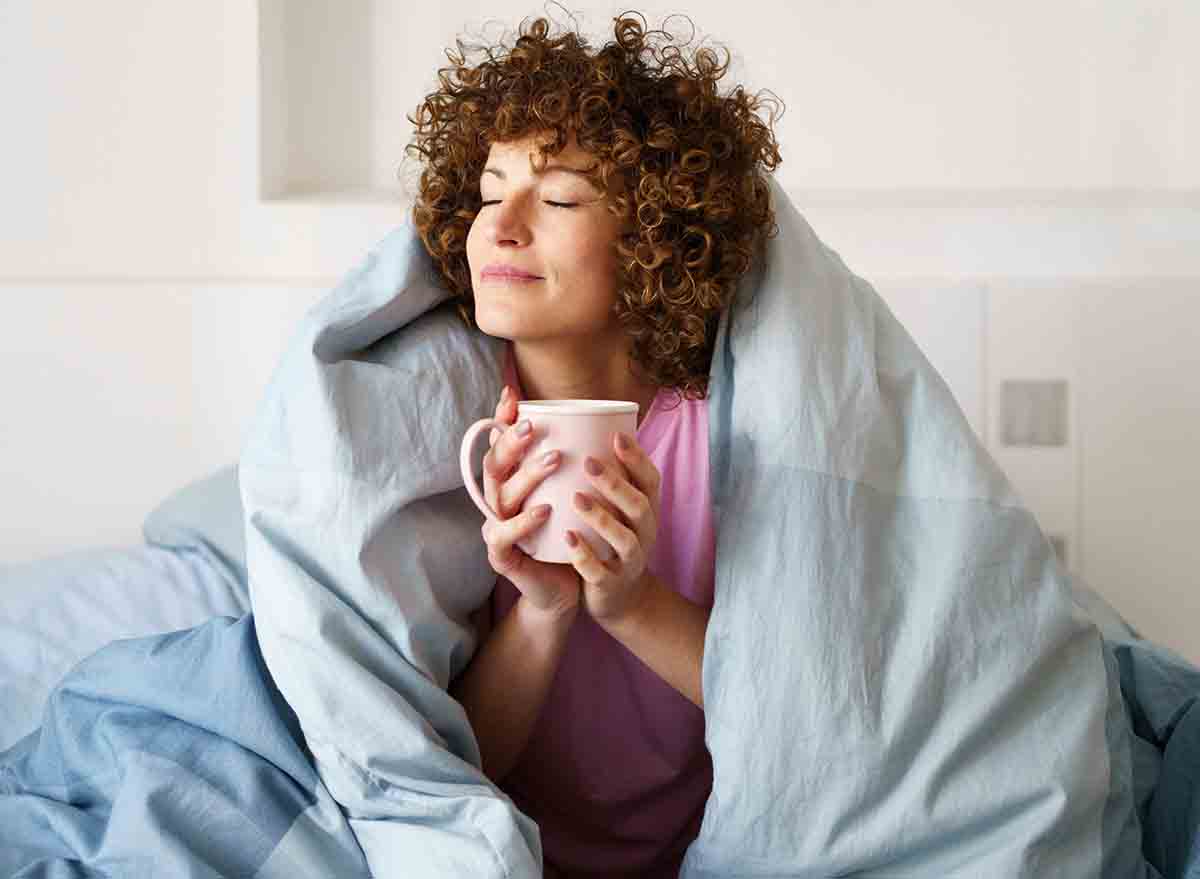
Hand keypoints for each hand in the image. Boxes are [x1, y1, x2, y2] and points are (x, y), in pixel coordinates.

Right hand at [480, 385, 580, 623]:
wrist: (567, 587)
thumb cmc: (570, 534)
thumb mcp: (575, 495)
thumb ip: (579, 464)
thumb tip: (602, 422)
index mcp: (512, 482)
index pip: (499, 444)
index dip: (501, 419)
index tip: (513, 395)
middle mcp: (498, 501)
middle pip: (494, 465)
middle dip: (511, 442)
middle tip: (535, 426)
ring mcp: (497, 527)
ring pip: (501, 496)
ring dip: (527, 476)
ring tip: (554, 459)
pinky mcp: (502, 556)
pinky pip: (505, 536)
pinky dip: (524, 523)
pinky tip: (545, 510)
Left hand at [565, 431, 660, 627]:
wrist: (618, 597)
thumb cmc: (610, 540)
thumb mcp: (618, 508)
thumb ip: (608, 477)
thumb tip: (584, 427)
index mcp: (646, 510)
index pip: (651, 480)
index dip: (638, 459)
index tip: (617, 435)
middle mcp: (645, 533)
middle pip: (640, 506)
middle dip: (616, 484)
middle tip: (589, 462)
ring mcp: (631, 561)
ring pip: (624, 539)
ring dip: (601, 517)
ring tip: (576, 497)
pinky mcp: (612, 584)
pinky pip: (601, 571)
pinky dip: (585, 556)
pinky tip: (567, 539)